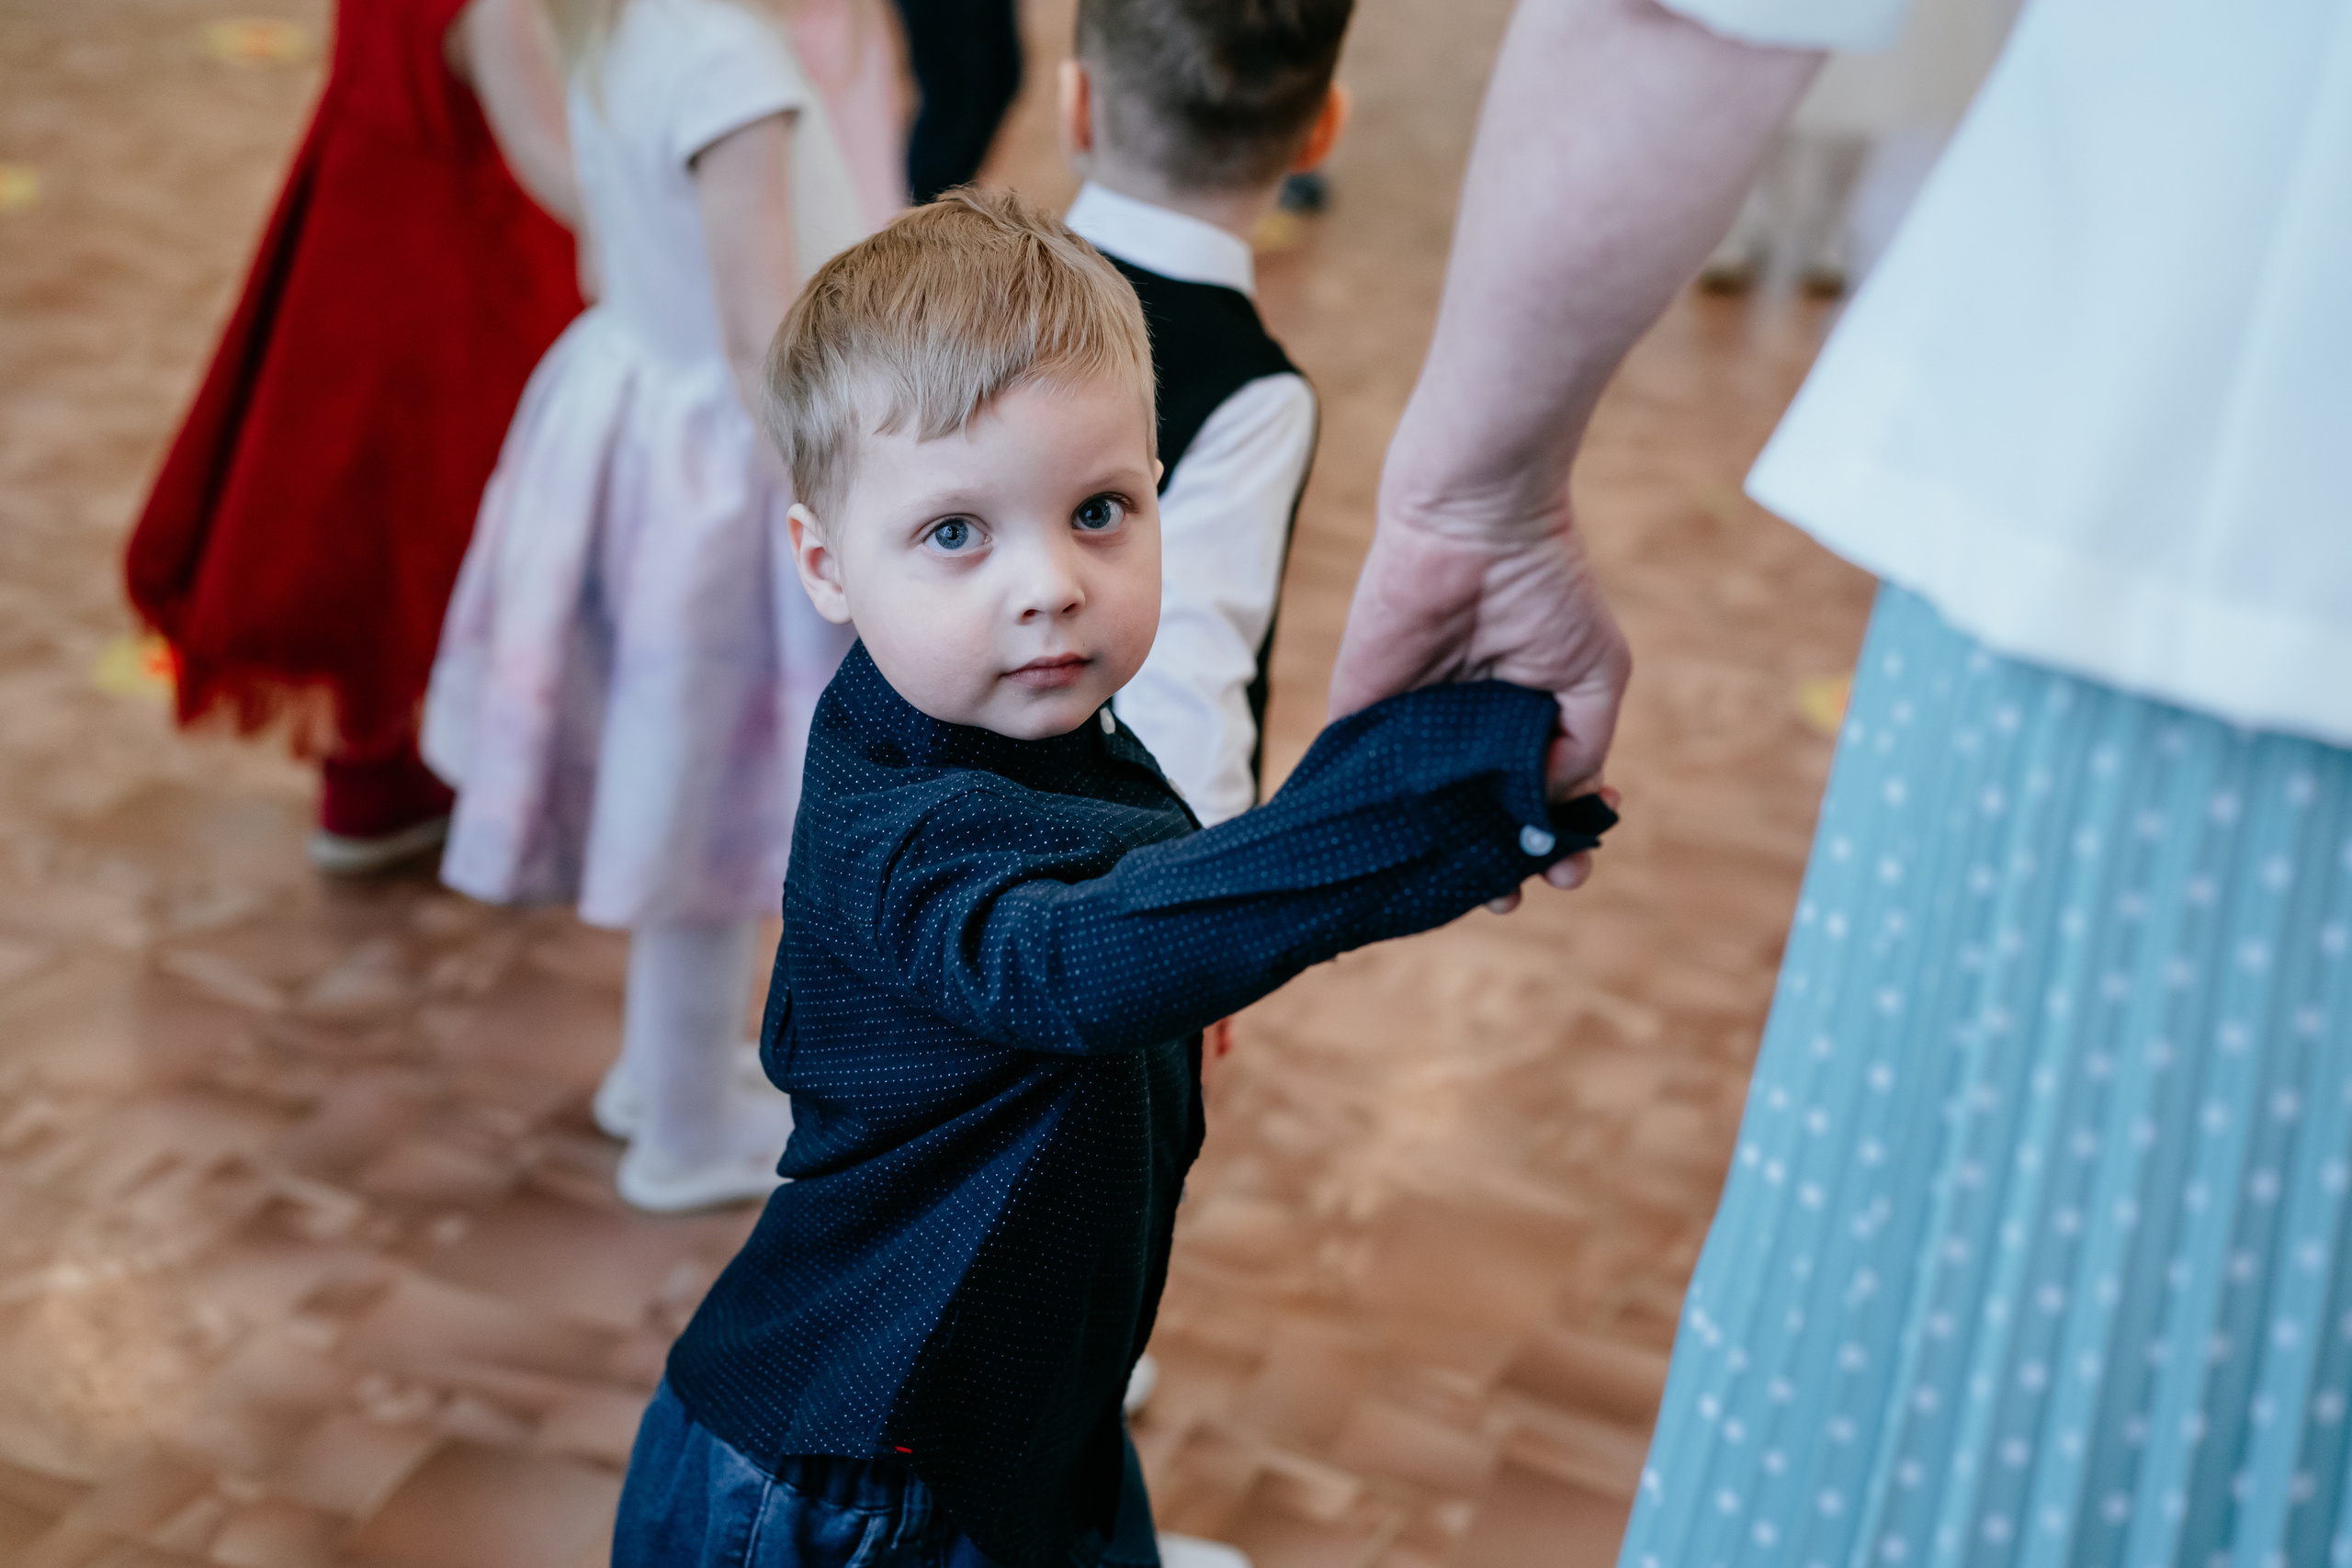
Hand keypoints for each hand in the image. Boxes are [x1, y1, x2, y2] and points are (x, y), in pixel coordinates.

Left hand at [1329, 510, 1630, 894]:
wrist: (1473, 521)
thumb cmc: (1545, 587)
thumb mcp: (1593, 675)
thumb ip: (1581, 749)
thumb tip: (1556, 812)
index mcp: (1529, 724)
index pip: (1539, 803)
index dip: (1554, 843)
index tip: (1567, 871)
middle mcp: (1469, 735)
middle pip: (1477, 821)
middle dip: (1495, 864)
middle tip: (1508, 894)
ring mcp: (1414, 730)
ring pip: (1419, 815)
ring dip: (1434, 858)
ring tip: (1456, 891)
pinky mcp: (1360, 713)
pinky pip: (1352, 778)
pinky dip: (1358, 821)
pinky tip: (1372, 862)